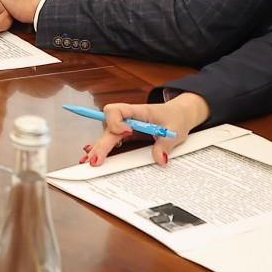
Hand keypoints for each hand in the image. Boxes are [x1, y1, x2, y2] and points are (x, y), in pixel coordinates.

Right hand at [84, 94, 210, 166]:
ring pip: (107, 135)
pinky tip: (96, 156)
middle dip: (101, 144)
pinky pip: (111, 139)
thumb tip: (160, 159)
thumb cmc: (175, 117)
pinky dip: (103, 148)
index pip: (116, 110)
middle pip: (108, 128)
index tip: (127, 132)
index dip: (116, 121)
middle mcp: (128, 118)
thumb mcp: (175, 130)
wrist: (179, 114)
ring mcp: (125, 126)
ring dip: (99, 147)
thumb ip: (166, 145)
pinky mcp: (125, 134)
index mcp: (138, 111)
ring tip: (92, 161)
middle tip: (96, 159)